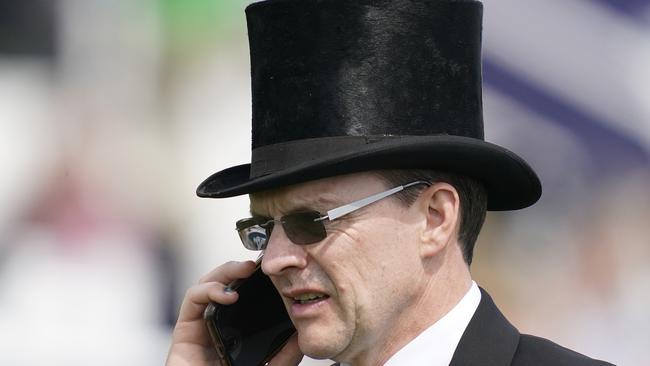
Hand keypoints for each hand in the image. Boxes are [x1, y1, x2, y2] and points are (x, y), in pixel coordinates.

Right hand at [165, 260, 304, 365]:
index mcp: (235, 330)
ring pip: (207, 284)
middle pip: (224, 284)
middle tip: (256, 264)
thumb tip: (302, 336)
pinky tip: (227, 294)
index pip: (243, 295)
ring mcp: (200, 325)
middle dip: (238, 268)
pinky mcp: (184, 330)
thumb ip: (284, 355)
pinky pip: (192, 299)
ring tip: (244, 270)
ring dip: (225, 271)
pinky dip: (209, 289)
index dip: (254, 279)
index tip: (272, 270)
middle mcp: (217, 324)